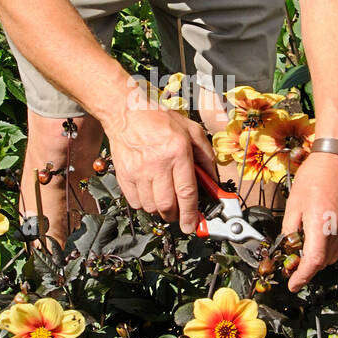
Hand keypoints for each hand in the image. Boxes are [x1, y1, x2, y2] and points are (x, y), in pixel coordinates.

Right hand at [105, 106, 217, 233]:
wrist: (125, 112)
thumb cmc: (158, 119)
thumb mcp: (191, 130)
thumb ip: (206, 155)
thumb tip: (213, 178)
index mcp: (177, 152)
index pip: (187, 193)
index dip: (191, 214)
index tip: (193, 225)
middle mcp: (157, 164)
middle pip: (167, 206)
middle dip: (176, 216)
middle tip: (180, 214)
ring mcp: (138, 171)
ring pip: (151, 207)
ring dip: (161, 210)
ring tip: (165, 199)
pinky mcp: (124, 175)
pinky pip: (135, 202)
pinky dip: (144, 204)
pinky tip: (150, 193)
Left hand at [280, 152, 337, 290]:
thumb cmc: (315, 176)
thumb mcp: (293, 204)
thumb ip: (290, 230)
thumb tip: (288, 247)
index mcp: (321, 223)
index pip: (313, 261)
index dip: (302, 276)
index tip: (293, 284)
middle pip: (322, 261)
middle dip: (308, 265)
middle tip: (294, 260)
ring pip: (333, 255)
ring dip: (319, 256)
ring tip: (308, 241)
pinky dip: (330, 246)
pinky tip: (322, 234)